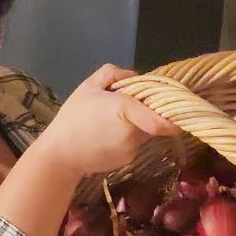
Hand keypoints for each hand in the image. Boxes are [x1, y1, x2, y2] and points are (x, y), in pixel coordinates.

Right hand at [41, 64, 178, 176]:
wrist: (59, 155)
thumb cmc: (72, 119)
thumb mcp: (87, 87)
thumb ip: (112, 74)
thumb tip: (135, 76)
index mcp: (126, 108)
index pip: (161, 117)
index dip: (172, 113)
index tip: (175, 106)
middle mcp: (134, 131)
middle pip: (152, 118)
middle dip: (145, 112)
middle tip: (125, 108)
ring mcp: (132, 148)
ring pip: (144, 132)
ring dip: (135, 126)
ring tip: (109, 125)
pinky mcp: (128, 161)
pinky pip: (134, 145)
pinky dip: (126, 140)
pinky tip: (106, 139)